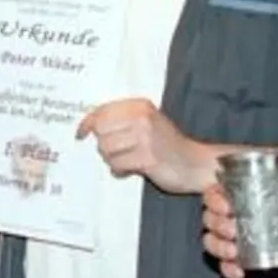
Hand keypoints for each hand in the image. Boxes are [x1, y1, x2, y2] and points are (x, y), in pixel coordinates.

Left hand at [77, 98, 213, 194]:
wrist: (196, 163)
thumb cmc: (168, 145)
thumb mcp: (147, 123)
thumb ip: (121, 121)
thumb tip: (89, 126)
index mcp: (140, 106)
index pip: (103, 111)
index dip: (88, 123)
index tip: (81, 133)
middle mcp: (142, 118)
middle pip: (101, 131)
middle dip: (105, 145)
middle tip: (119, 152)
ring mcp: (145, 137)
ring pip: (106, 149)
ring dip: (113, 159)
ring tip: (128, 161)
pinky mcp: (147, 158)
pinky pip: (117, 165)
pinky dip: (121, 171)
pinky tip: (133, 170)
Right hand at [201, 148, 277, 277]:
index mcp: (245, 187)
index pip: (216, 192)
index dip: (214, 200)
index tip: (227, 207)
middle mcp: (240, 210)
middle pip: (211, 218)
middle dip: (217, 225)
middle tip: (233, 231)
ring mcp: (244, 234)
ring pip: (214, 241)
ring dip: (219, 248)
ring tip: (233, 253)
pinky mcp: (253, 255)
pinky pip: (231, 264)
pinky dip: (230, 269)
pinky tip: (238, 273)